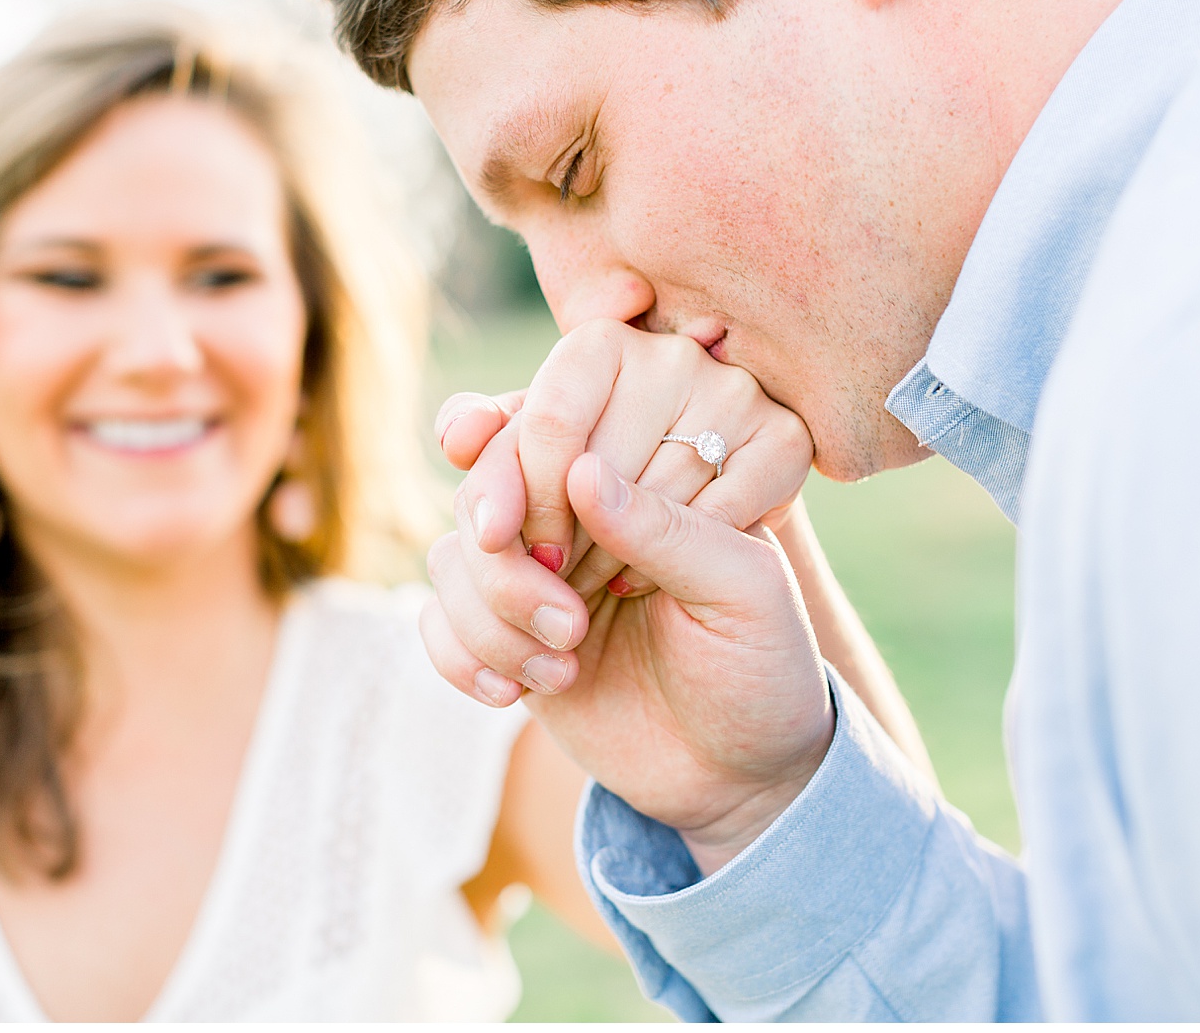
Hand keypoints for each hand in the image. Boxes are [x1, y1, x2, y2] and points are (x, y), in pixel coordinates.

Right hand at [426, 452, 831, 872]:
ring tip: (563, 670)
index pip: (552, 428)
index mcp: (646, 474)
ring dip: (491, 620)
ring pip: (452, 557)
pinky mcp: (504, 632)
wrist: (741, 771)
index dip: (517, 468)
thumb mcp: (744, 595)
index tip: (523, 532)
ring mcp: (536, 570)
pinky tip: (513, 694)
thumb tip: (581, 473)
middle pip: (483, 490)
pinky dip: (460, 657)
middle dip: (505, 568)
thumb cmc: (762, 670)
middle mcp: (580, 511)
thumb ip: (669, 530)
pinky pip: (437, 620)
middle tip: (569, 626)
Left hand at [435, 320, 809, 604]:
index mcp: (595, 348)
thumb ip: (488, 460)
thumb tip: (457, 438)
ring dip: (620, 557)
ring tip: (603, 583)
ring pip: (662, 484)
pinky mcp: (789, 441)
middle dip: (564, 537)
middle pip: (601, 453)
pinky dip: (681, 558)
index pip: (548, 417)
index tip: (504, 549)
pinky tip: (655, 580)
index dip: (523, 493)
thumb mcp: (525, 502)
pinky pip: (727, 504)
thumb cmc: (587, 548)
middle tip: (553, 583)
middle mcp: (669, 356)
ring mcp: (735, 394)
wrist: (686, 652)